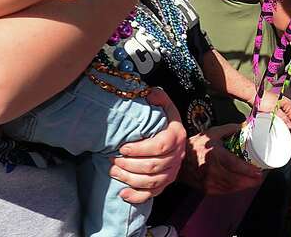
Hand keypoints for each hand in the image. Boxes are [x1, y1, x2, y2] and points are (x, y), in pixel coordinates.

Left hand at [110, 89, 187, 204]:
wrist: (175, 136)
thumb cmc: (164, 119)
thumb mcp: (164, 103)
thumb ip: (158, 97)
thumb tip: (149, 94)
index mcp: (177, 135)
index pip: (160, 146)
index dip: (140, 149)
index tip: (122, 147)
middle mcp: (178, 155)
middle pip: (153, 166)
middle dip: (130, 165)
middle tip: (112, 160)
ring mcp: (172, 172)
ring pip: (151, 182)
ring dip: (130, 178)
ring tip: (113, 171)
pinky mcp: (165, 183)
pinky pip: (152, 194)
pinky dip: (137, 196)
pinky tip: (123, 193)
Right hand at [178, 124, 264, 194]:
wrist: (178, 160)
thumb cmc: (195, 146)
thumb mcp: (212, 133)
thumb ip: (229, 129)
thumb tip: (244, 126)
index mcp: (215, 155)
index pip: (235, 165)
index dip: (248, 170)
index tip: (259, 171)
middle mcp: (212, 170)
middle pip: (235, 180)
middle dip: (250, 181)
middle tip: (260, 178)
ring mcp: (208, 182)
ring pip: (231, 187)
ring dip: (243, 186)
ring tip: (253, 181)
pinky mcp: (206, 189)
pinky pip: (224, 191)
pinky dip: (234, 189)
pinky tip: (240, 185)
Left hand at [257, 92, 290, 132]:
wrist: (253, 96)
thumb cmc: (263, 100)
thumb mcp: (275, 111)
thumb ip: (283, 118)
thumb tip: (289, 126)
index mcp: (288, 103)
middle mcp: (285, 105)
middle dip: (290, 126)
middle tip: (287, 134)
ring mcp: (280, 107)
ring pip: (286, 119)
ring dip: (284, 125)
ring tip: (282, 131)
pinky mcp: (274, 109)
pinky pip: (280, 118)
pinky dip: (280, 123)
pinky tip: (277, 126)